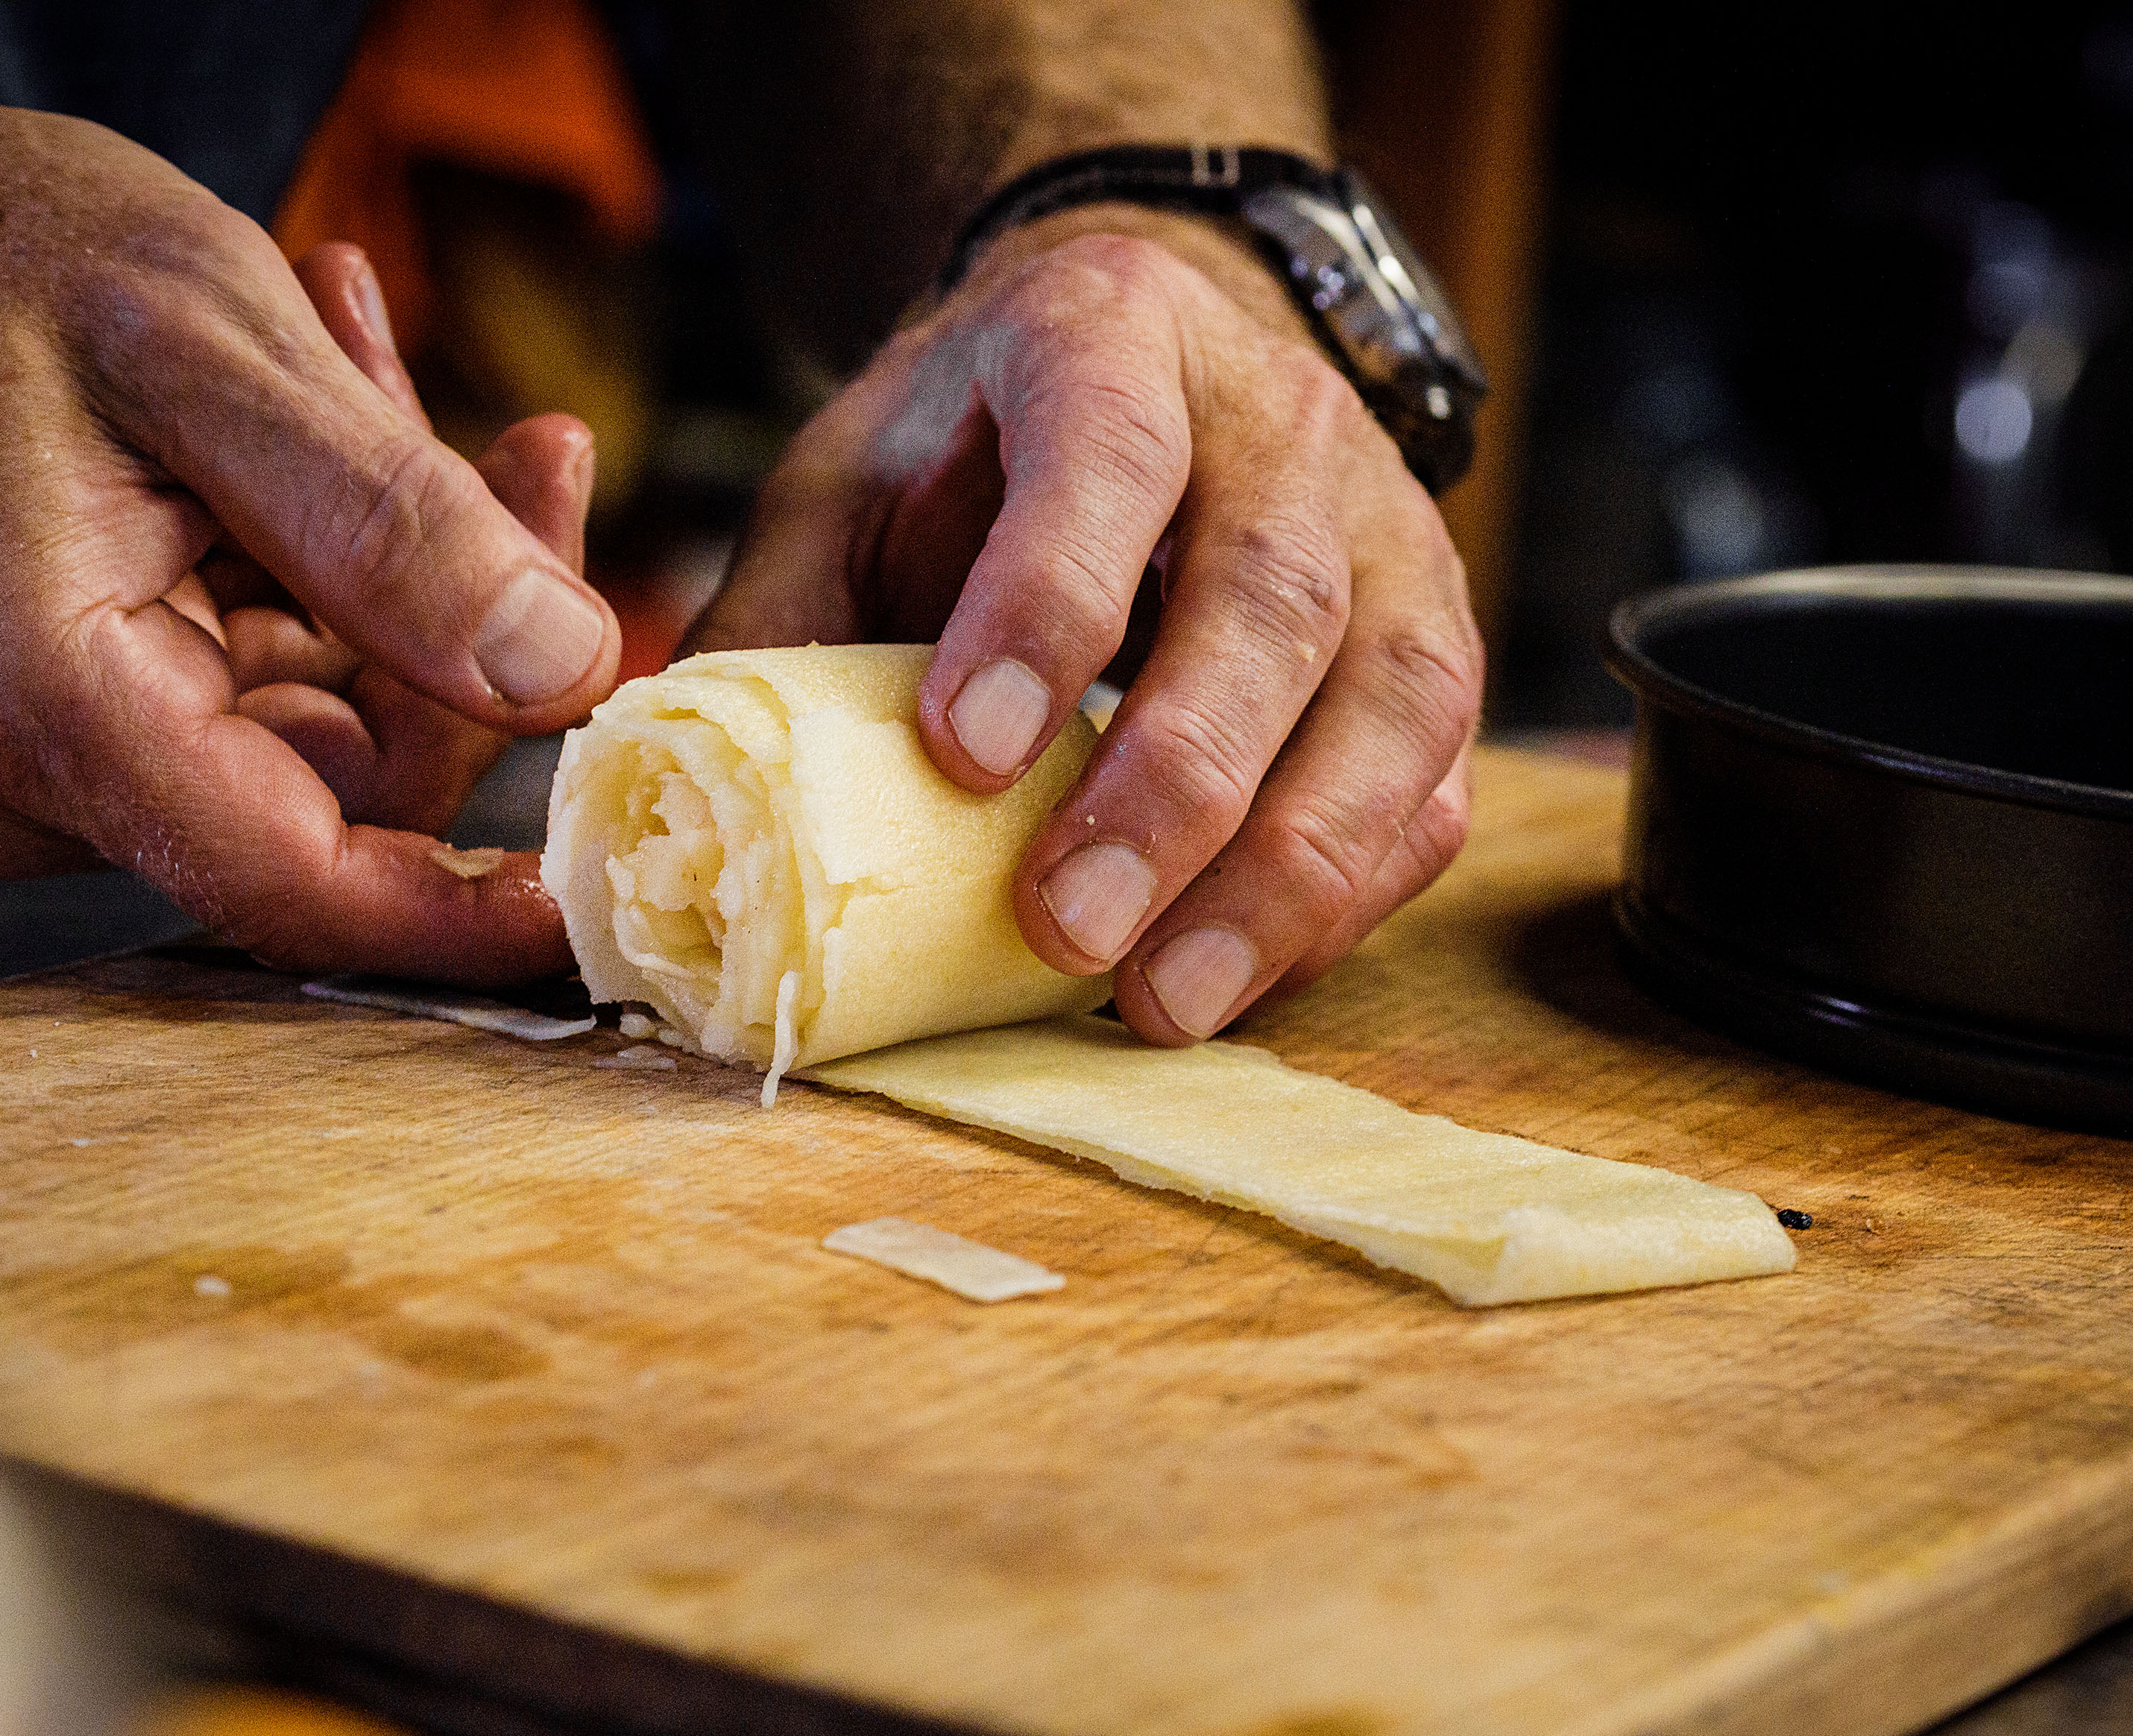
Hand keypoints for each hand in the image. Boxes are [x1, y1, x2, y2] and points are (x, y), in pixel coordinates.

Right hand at [0, 86, 622, 983]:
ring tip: (367, 357)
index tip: (604, 872)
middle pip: (345, 784)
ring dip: (392, 563)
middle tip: (533, 448)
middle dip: (464, 621)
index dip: (472, 901)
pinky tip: (315, 412)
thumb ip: (393, 524)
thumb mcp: (210, 341)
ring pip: (321, 721)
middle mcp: (22, 776)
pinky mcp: (66, 722)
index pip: (300, 886)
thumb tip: (561, 670)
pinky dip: (317, 562)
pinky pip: (259, 682)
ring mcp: (36, 761)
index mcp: (42, 703)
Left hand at [687, 209, 1481, 1041]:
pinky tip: (1249, 974)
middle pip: (1267, 601)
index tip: (966, 756)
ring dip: (1282, 872)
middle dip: (1169, 786)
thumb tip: (697, 792)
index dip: (1044, 608)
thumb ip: (783, 612)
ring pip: (1387, 701)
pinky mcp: (1435, 641)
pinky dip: (1348, 895)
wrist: (1149, 366)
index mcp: (1112, 336)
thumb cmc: (975, 445)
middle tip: (1063, 931)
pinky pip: (1427, 782)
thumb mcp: (849, 481)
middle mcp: (1281, 422)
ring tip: (1163, 1003)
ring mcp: (1389, 533)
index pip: (1105, 457)